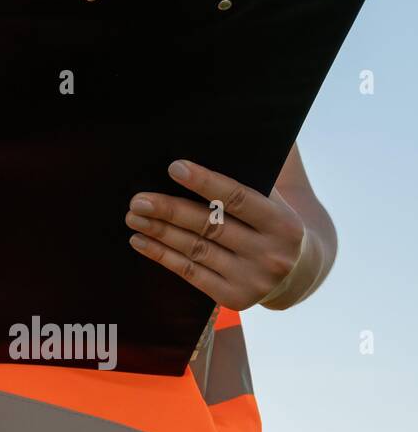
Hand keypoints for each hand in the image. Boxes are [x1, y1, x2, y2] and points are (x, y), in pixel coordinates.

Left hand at [124, 159, 307, 310]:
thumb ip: (255, 169)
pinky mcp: (234, 298)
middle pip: (210, 226)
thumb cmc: (273, 221)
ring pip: (196, 249)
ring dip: (159, 232)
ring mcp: (253, 280)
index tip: (174, 168)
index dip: (205, 183)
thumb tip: (224, 133)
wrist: (299, 273)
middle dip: (170, 211)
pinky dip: (162, 255)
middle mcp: (271, 254)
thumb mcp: (277, 197)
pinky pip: (190, 272)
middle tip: (138, 200)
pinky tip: (140, 240)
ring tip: (133, 216)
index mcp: (283, 223)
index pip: (238, 198)